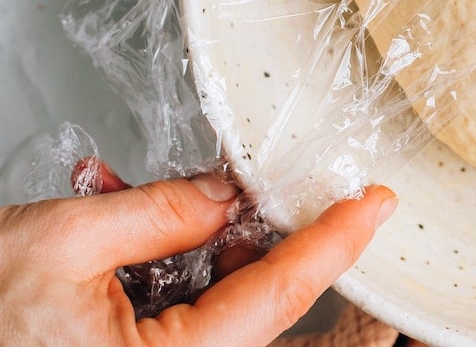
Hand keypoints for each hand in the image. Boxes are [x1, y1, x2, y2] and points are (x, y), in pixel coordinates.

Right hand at [0, 160, 396, 346]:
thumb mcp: (65, 239)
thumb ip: (165, 209)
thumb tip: (231, 192)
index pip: (282, 291)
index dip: (335, 240)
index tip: (375, 203)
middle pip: (263, 304)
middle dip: (274, 243)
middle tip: (289, 195)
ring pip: (225, 308)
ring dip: (212, 247)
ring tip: (175, 199)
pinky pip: (186, 318)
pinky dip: (176, 267)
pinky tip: (145, 223)